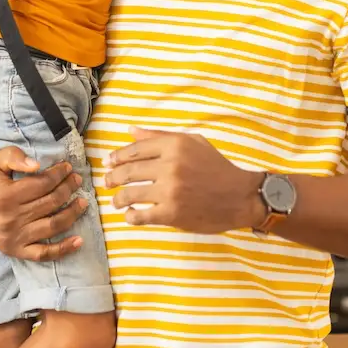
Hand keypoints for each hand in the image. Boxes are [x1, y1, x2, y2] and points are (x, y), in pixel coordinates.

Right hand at [0, 146, 87, 261]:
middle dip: (68, 189)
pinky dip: (63, 249)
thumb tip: (37, 165)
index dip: (59, 174)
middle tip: (77, 179)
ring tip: (82, 202)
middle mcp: (10, 220)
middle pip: (51, 203)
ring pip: (52, 226)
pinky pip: (43, 254)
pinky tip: (79, 241)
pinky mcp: (15, 250)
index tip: (67, 167)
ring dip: (72, 213)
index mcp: (5, 197)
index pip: (43, 184)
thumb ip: (14, 157)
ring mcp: (13, 238)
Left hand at [103, 128, 263, 232]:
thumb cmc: (216, 167)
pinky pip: (140, 216)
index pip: (135, 149)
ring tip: (116, 201)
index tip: (108, 163)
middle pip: (128, 171)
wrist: (240, 196)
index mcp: (174, 145)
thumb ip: (160, 136)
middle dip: (112, 178)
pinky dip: (130, 216)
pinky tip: (130, 215)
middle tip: (107, 182)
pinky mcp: (172, 213)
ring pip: (130, 194)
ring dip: (118, 199)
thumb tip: (130, 131)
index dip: (117, 157)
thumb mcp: (193, 142)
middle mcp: (170, 165)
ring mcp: (170, 191)